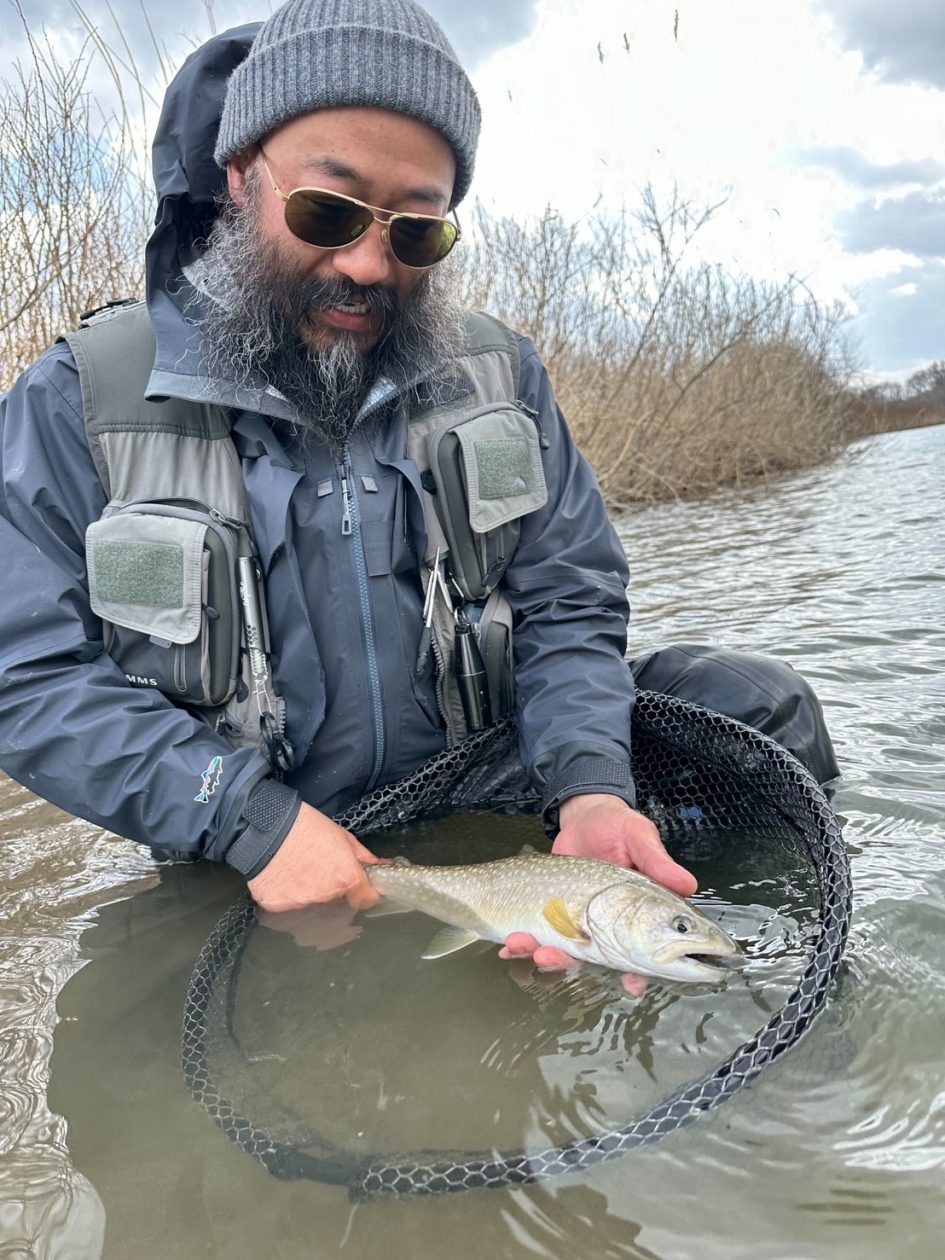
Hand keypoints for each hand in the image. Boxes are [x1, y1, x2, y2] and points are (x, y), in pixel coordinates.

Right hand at [247, 802, 379, 913]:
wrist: (266, 827)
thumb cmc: (305, 825)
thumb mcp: (340, 835)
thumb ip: (361, 856)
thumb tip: (376, 866)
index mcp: (346, 878)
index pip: (366, 900)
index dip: (365, 893)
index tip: (361, 887)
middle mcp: (326, 896)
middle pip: (337, 900)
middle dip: (333, 888)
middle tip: (321, 867)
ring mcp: (300, 904)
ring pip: (311, 903)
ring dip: (309, 891)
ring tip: (298, 868)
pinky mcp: (276, 906)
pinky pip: (287, 904)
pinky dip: (287, 893)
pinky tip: (282, 874)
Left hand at [499, 793, 697, 995]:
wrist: (583, 815)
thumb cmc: (619, 827)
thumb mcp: (639, 837)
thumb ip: (658, 862)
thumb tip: (688, 884)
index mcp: (640, 916)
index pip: (646, 954)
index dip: (641, 974)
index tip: (633, 984)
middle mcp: (610, 928)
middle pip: (595, 962)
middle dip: (570, 964)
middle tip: (552, 957)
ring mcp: (580, 925)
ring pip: (563, 954)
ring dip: (541, 956)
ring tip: (520, 945)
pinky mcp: (553, 917)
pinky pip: (538, 940)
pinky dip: (521, 947)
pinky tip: (509, 946)